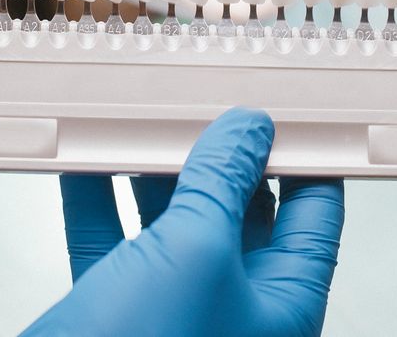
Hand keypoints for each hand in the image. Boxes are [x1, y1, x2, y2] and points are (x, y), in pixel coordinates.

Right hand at [22, 108, 344, 336]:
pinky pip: (112, 235)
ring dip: (152, 163)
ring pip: (171, 216)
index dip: (308, 150)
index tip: (289, 97)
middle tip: (204, 89)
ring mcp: (173, 306)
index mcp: (282, 302)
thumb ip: (223, 183)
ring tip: (143, 110)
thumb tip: (248, 127)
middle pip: (238, 206)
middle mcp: (233, 304)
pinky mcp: (115, 306)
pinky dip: (96, 193)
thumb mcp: (197, 254)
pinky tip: (83, 152)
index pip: (313, 210)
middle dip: (217, 148)